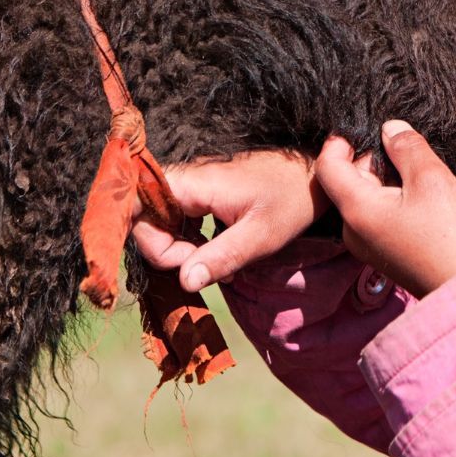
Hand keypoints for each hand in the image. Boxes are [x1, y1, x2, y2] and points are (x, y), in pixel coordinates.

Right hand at [131, 148, 325, 292]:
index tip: (182, 263)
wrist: (317, 175)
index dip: (148, 240)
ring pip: (163, 219)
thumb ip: (222, 256)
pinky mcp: (207, 192)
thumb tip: (184, 281)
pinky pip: (181, 217)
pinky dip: (190, 240)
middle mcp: (189, 178)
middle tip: (202, 267)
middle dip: (166, 250)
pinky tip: (216, 253)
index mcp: (195, 182)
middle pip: (147, 217)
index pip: (138, 206)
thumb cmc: (293, 200)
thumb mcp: (262, 235)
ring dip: (179, 248)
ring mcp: (197, 184)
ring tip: (214, 263)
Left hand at [314, 120, 455, 297]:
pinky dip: (392, 197)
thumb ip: (407, 147)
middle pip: (347, 179)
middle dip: (371, 157)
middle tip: (406, 150)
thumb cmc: (449, 236)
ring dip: (386, 178)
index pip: (327, 165)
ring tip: (419, 174)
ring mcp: (367, 243)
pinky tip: (421, 197)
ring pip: (364, 196)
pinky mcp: (383, 250)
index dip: (342, 139)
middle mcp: (352, 229)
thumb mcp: (431, 179)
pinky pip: (377, 213)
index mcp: (356, 209)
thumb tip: (389, 128)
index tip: (368, 126)